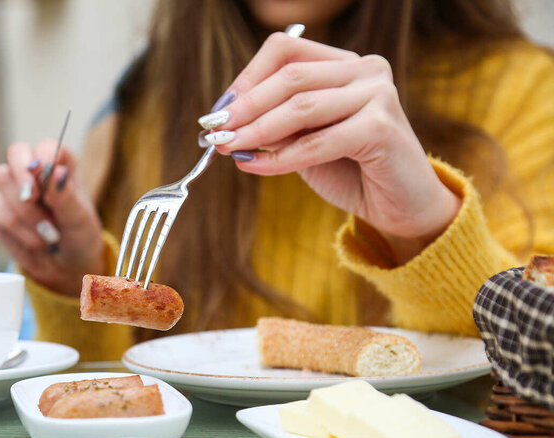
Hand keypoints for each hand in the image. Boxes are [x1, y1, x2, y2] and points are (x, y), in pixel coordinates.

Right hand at [0, 139, 104, 296]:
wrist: (66, 267)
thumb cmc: (79, 236)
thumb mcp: (79, 219)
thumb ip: (65, 196)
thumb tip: (55, 172)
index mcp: (61, 165)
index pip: (47, 147)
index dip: (44, 156)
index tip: (46, 173)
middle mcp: (35, 171)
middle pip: (17, 152)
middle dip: (22, 175)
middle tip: (32, 197)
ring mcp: (14, 188)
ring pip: (3, 181)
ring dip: (26, 212)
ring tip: (49, 234)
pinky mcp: (0, 210)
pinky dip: (19, 230)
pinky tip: (37, 242)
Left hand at [201, 33, 460, 262]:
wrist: (401, 208)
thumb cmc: (352, 171)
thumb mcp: (304, 141)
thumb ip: (275, 125)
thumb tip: (227, 122)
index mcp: (345, 64)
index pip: (285, 51)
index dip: (246, 78)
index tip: (219, 111)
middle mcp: (366, 70)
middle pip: (290, 76)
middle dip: (245, 106)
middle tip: (214, 131)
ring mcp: (378, 94)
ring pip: (300, 106)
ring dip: (256, 130)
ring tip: (228, 148)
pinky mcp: (381, 127)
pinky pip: (315, 142)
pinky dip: (279, 157)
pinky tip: (253, 167)